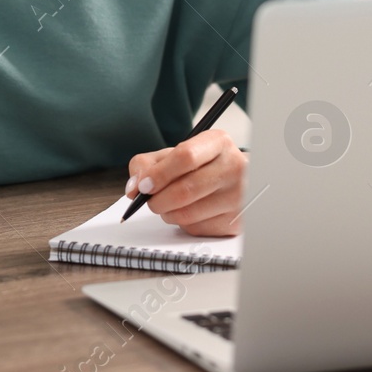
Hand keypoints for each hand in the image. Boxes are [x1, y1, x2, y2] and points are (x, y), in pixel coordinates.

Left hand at [125, 129, 246, 236]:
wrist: (234, 180)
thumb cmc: (200, 165)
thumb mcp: (174, 154)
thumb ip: (148, 164)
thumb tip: (134, 188)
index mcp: (218, 143)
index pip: (185, 157)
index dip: (159, 174)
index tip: (143, 185)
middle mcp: (234, 167)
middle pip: (185, 190)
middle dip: (158, 200)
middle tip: (150, 200)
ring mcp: (238, 196)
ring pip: (187, 214)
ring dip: (168, 213)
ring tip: (170, 204)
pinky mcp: (235, 221)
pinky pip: (196, 229)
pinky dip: (183, 224)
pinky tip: (190, 211)